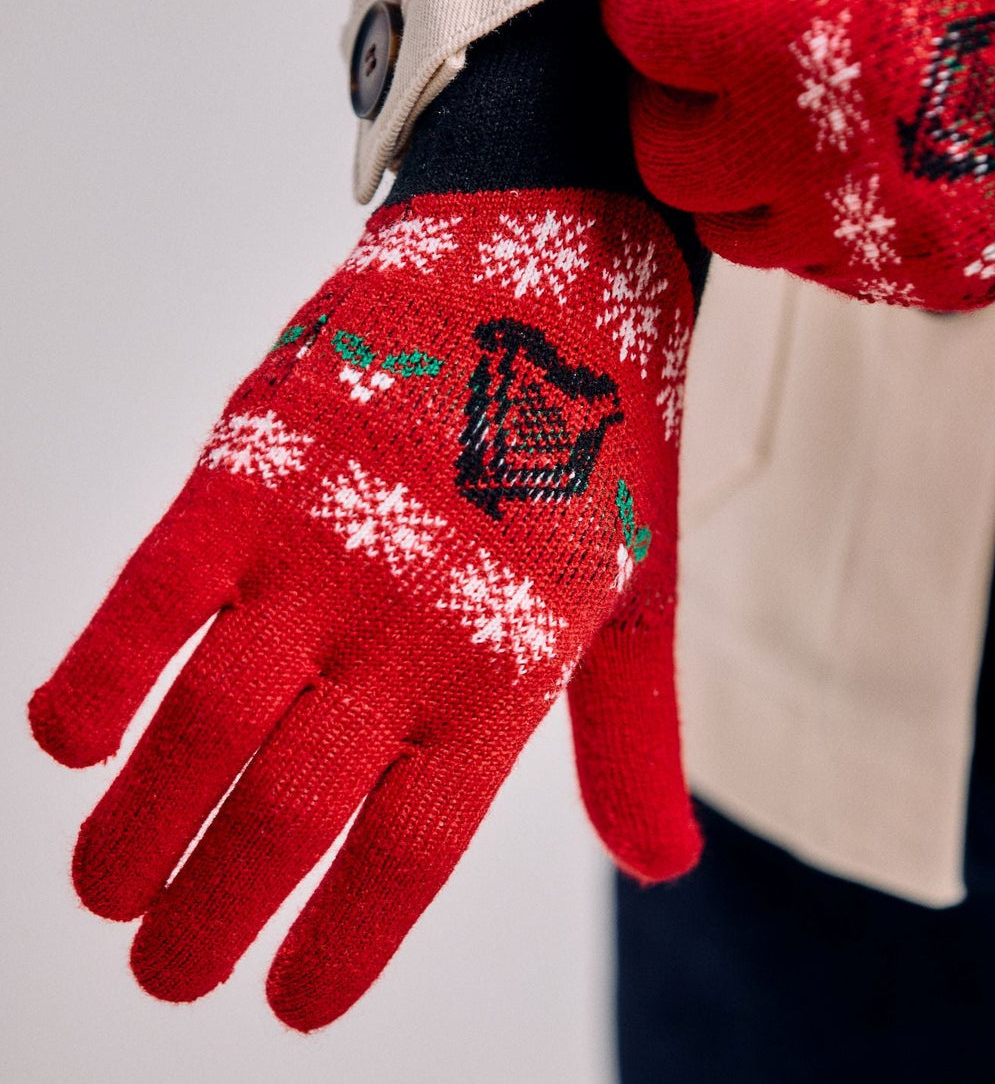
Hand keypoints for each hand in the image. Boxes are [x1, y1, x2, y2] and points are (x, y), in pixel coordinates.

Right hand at [29, 185, 698, 1029]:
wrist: (555, 248)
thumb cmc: (595, 435)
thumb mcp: (635, 589)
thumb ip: (629, 736)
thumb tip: (664, 868)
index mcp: (512, 663)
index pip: (409, 846)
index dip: (339, 941)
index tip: (285, 1004)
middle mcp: (412, 618)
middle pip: (288, 809)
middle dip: (212, 912)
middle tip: (163, 971)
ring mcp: (326, 535)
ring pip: (205, 722)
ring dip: (138, 824)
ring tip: (103, 888)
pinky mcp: (259, 455)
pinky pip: (153, 593)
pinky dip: (99, 674)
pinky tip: (72, 739)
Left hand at [603, 0, 994, 310]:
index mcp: (809, 48)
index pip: (648, 31)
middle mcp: (820, 163)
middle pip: (661, 151)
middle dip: (667, 92)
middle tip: (707, 49)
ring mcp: (864, 239)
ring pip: (724, 224)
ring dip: (726, 163)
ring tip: (781, 104)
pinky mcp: (905, 281)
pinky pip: (802, 259)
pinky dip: (795, 208)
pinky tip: (844, 151)